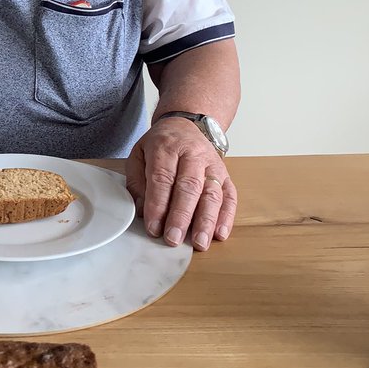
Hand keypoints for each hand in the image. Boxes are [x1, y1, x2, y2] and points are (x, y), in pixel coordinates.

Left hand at [125, 116, 236, 250]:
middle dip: (181, 216)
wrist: (186, 124)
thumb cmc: (161, 144)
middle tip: (173, 239)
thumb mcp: (139, 154)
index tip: (154, 227)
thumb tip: (143, 211)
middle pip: (189, 187)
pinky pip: (230, 196)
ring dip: (206, 221)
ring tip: (199, 243)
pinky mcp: (225, 175)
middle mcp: (193, 155)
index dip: (158, 205)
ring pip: (212, 193)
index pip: (163, 178)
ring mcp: (212, 165)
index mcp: (167, 147)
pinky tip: (220, 234)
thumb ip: (138, 182)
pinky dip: (226, 216)